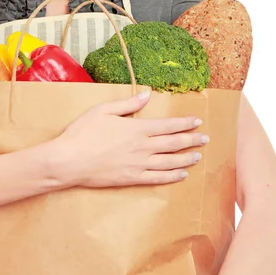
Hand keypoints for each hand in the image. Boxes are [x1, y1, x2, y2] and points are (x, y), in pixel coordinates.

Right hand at [48, 91, 208, 187]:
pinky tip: (181, 175)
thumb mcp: (103, 110)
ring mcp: (138, 165)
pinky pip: (157, 178)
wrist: (69, 161)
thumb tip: (146, 95)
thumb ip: (127, 104)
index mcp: (136, 128)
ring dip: (186, 158)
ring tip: (198, 156)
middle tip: (206, 138)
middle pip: (173, 144)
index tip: (197, 121)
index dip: (184, 123)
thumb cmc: (83, 133)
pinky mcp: (131, 179)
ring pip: (169, 162)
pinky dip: (172, 176)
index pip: (167, 125)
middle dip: (191, 140)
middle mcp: (142, 147)